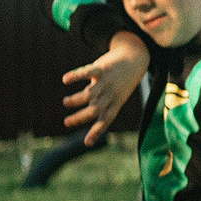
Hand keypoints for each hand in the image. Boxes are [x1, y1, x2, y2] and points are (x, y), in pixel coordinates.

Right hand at [63, 31, 149, 146]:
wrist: (135, 58)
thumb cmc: (122, 81)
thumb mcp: (116, 95)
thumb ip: (101, 104)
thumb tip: (85, 116)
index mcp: (116, 102)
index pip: (107, 120)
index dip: (97, 132)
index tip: (86, 143)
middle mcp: (111, 93)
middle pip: (95, 110)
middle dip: (80, 118)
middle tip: (66, 122)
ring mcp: (107, 81)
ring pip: (90, 94)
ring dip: (76, 100)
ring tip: (66, 102)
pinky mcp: (102, 68)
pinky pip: (88, 73)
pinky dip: (76, 76)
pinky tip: (65, 80)